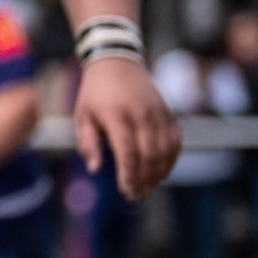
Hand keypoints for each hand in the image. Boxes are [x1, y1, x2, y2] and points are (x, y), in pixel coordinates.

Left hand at [75, 57, 179, 199]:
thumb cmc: (95, 94)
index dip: (129, 174)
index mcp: (116, 115)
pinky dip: (172, 159)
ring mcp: (157, 112)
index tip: (126, 191)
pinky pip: (175, 140)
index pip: (126, 151)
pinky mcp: (167, 112)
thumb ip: (88, 143)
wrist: (117, 62)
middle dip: (144, 178)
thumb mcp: (82, 116)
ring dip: (159, 173)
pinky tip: (162, 172)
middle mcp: (140, 114)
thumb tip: (95, 169)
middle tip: (136, 195)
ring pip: (165, 149)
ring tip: (148, 188)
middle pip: (149, 153)